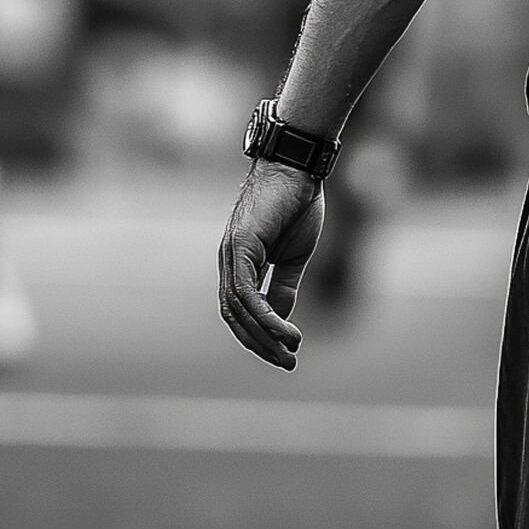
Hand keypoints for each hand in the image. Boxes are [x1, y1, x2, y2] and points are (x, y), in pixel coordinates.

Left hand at [218, 161, 324, 369]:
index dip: (260, 336)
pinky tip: (284, 331)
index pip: (242, 311)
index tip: (285, 353)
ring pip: (239, 310)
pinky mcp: (241, 246)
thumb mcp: (294, 254)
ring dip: (264, 336)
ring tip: (291, 351)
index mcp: (240, 263)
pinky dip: (264, 316)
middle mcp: (229, 262)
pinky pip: (247, 293)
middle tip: (288, 363)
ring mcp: (231, 254)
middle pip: (236, 317)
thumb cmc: (297, 202)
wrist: (299, 166)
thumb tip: (281, 320)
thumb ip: (284, 285)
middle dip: (261, 344)